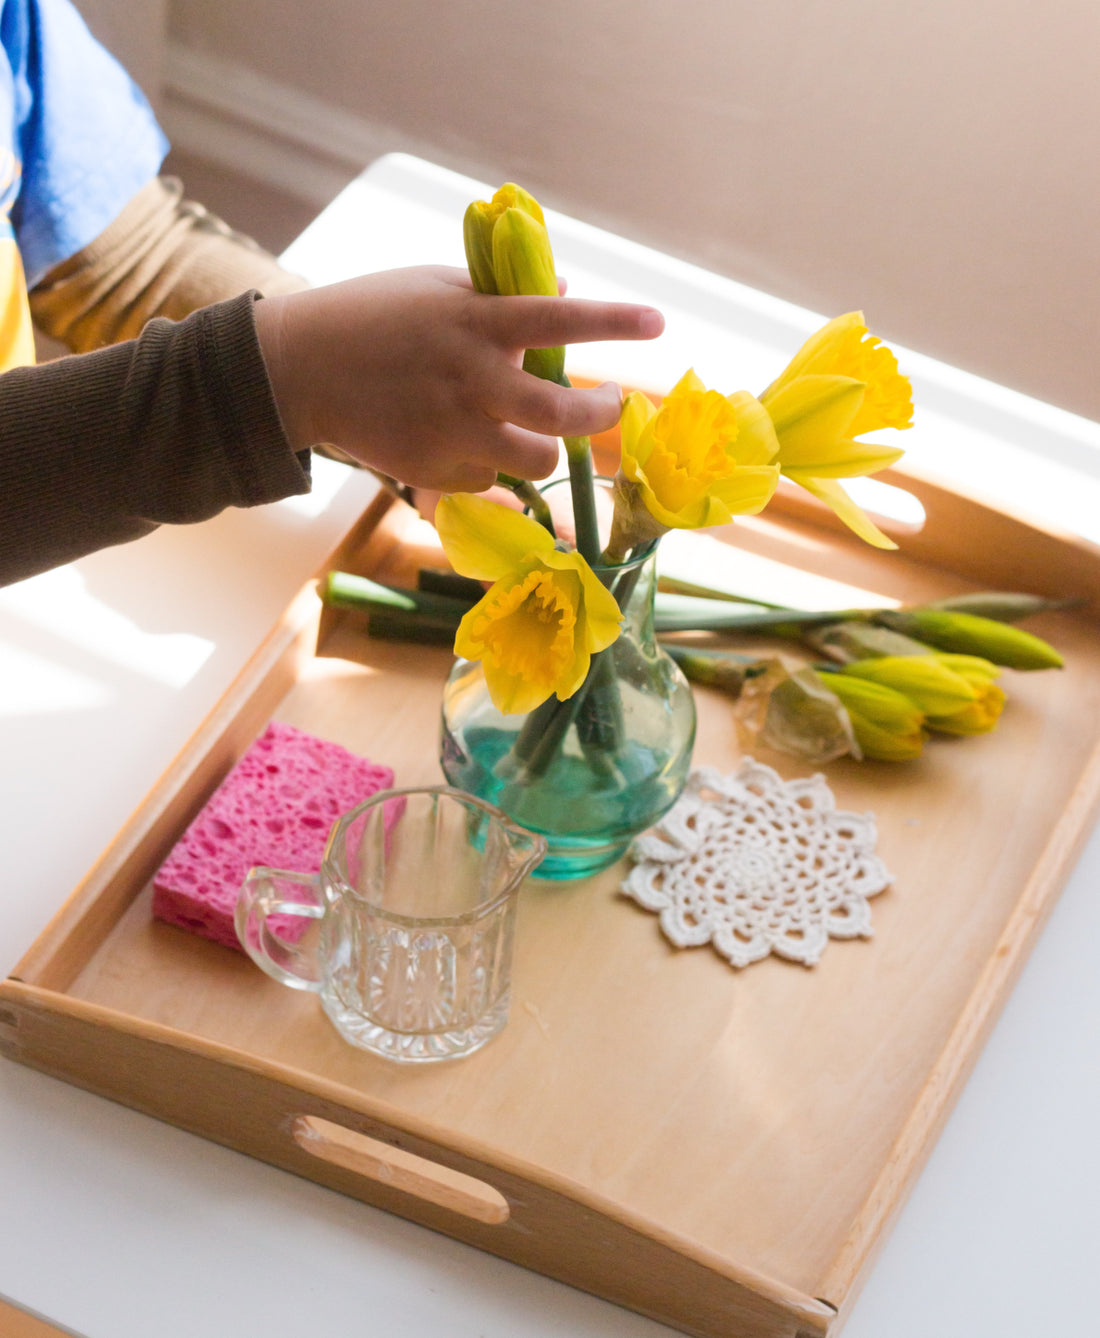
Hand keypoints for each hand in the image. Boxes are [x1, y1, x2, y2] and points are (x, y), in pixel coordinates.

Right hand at [254, 265, 663, 492]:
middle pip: (561, 414)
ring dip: (544, 449)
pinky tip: (460, 441)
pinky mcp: (432, 470)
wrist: (298, 369)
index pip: (560, 320)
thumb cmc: (373, 316)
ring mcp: (452, 431)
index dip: (614, 322)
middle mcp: (471, 379)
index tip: (659, 322)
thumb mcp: (436, 289)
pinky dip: (487, 464)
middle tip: (608, 406)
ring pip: (534, 461)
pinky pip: (486, 479)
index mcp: (476, 323)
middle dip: (599, 415)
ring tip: (530, 431)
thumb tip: (565, 292)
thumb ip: (500, 296)